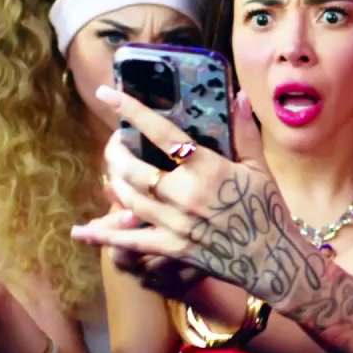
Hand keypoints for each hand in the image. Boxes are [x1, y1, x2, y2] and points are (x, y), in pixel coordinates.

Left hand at [71, 87, 326, 307]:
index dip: (132, 112)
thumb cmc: (268, 210)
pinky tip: (80, 231)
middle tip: (116, 142)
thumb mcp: (258, 167)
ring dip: (114, 180)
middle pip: (133, 168)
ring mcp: (176, 224)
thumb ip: (243, 131)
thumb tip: (238, 96)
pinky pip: (130, 242)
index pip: (162, 134)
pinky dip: (103, 236)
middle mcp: (185, 195)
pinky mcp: (172, 248)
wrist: (272, 258)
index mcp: (207, 170)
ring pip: (128, 198)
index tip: (106, 94)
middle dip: (116, 151)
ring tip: (112, 169)